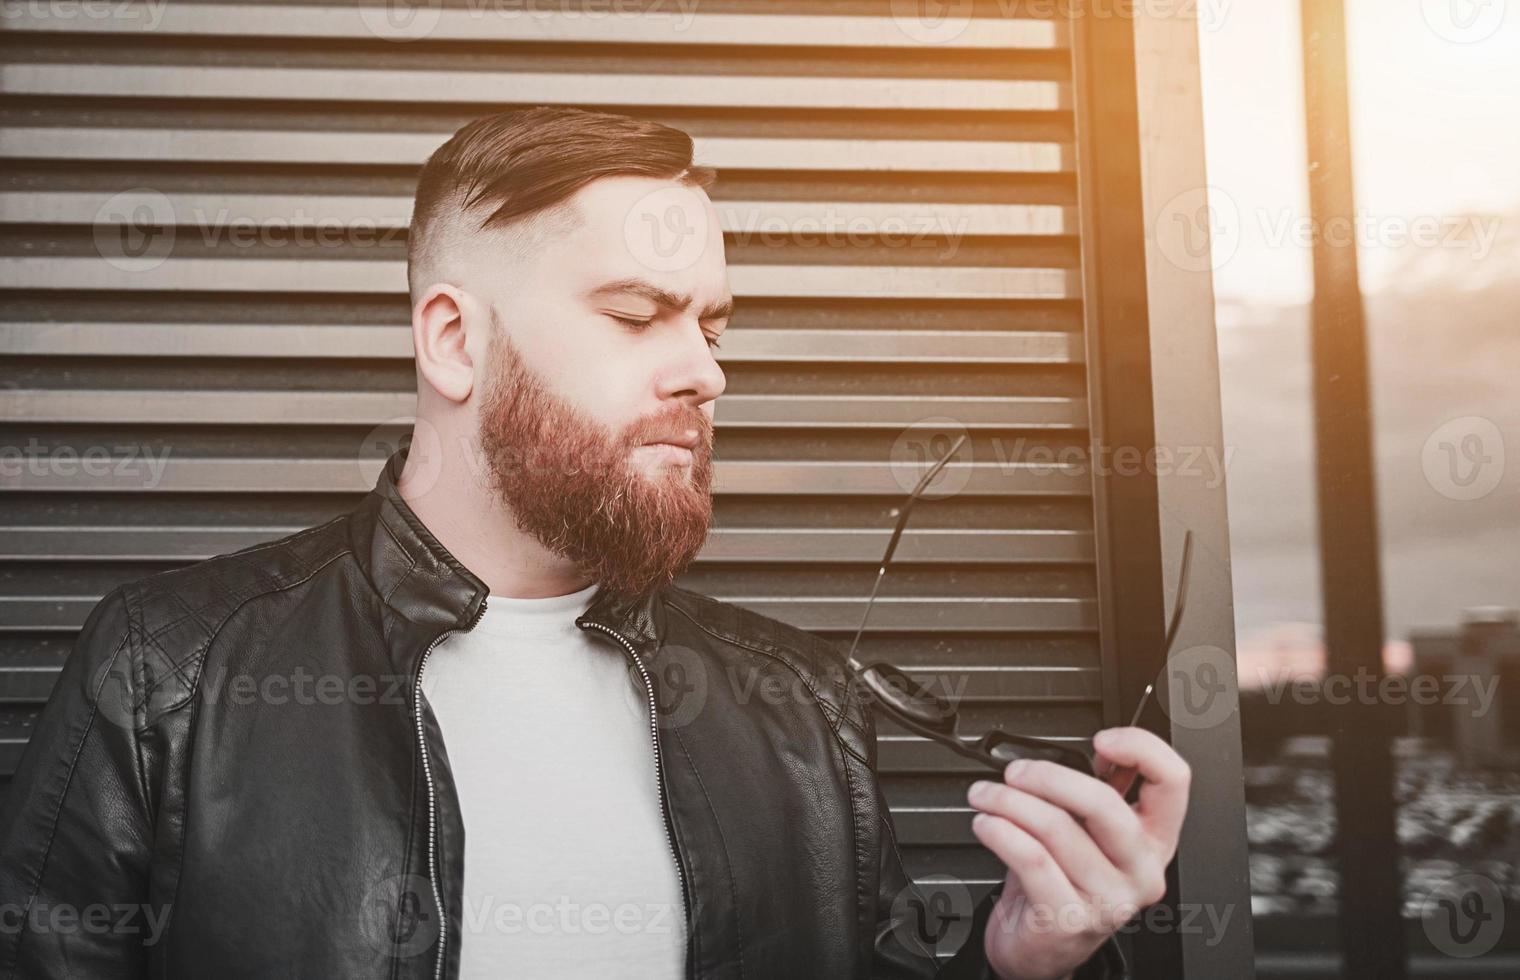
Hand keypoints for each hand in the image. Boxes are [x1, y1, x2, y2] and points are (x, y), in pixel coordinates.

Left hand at [965, 727, 1190, 979]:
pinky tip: (987, 824)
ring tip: (987, 796)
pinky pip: (1030, 859)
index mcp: (1154, 840)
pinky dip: (1000, 832)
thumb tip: (1099, 748)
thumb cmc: (1061, 882)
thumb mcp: (1088, 831)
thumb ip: (1099, 790)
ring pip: (1057, 829)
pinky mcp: (1069, 918)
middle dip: (1051, 777)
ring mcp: (1108, 899)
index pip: (1173, 781)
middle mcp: (1140, 871)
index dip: (1141, 748)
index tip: (1102, 739)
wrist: (1039, 949)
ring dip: (1009, 802)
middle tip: (1017, 772)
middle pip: (1105, 805)